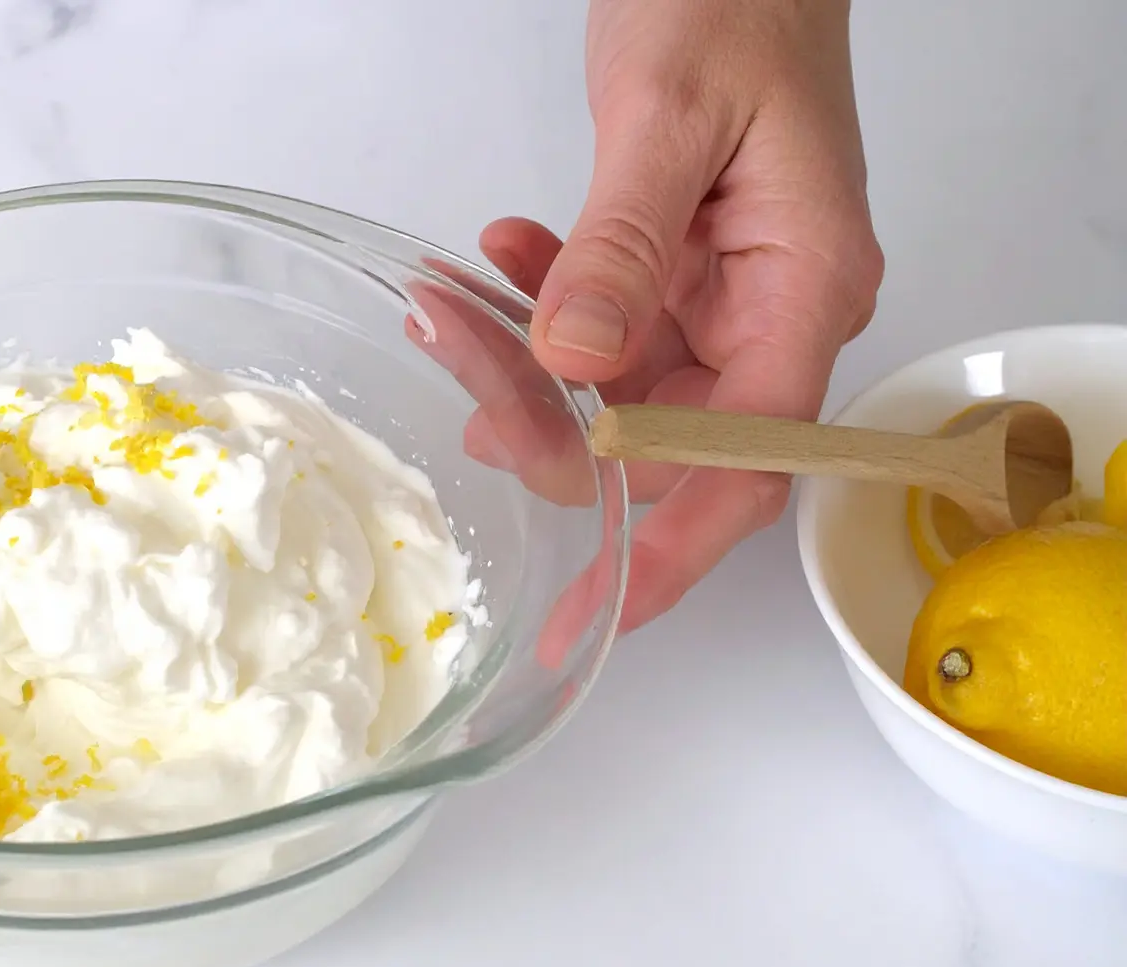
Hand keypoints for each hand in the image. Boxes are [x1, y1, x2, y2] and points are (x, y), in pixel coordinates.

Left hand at [485, 0, 884, 632]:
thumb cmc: (733, 6)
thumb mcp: (667, 121)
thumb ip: (620, 246)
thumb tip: (574, 361)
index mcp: (806, 292)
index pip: (747, 465)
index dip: (668, 550)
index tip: (591, 606)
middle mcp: (774, 313)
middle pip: (666, 442)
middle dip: (558, 430)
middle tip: (468, 380)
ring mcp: (723, 299)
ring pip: (615, 392)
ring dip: (529, 364)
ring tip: (460, 307)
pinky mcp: (675, 276)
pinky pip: (600, 330)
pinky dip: (540, 306)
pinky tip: (499, 257)